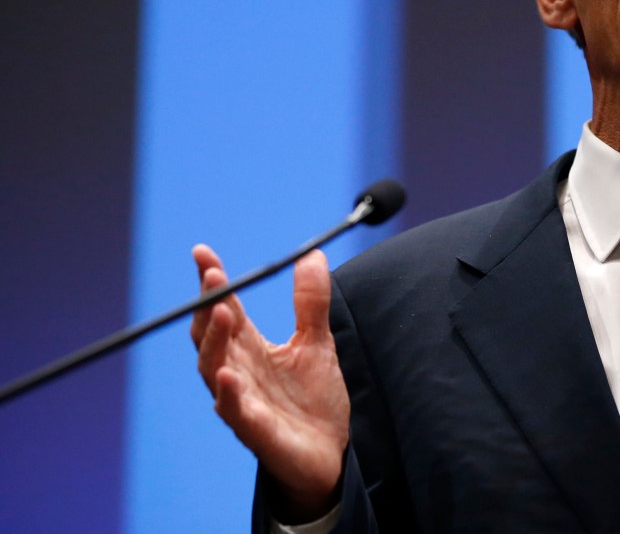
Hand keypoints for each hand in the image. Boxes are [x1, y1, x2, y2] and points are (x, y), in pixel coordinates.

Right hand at [190, 244, 349, 520]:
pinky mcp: (254, 429)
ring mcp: (242, 400)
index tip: (202, 253)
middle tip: (211, 275)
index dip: (213, 282)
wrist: (330, 452)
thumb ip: (310, 302)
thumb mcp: (317, 342)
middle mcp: (239, 370)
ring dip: (214, 341)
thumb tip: (311, 255)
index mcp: (251, 348)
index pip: (225, 309)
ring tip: (220, 313)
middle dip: (207, 305)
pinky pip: (233, 410)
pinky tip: (228, 375)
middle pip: (211, 335)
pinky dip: (227, 393)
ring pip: (214, 368)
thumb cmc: (314, 399)